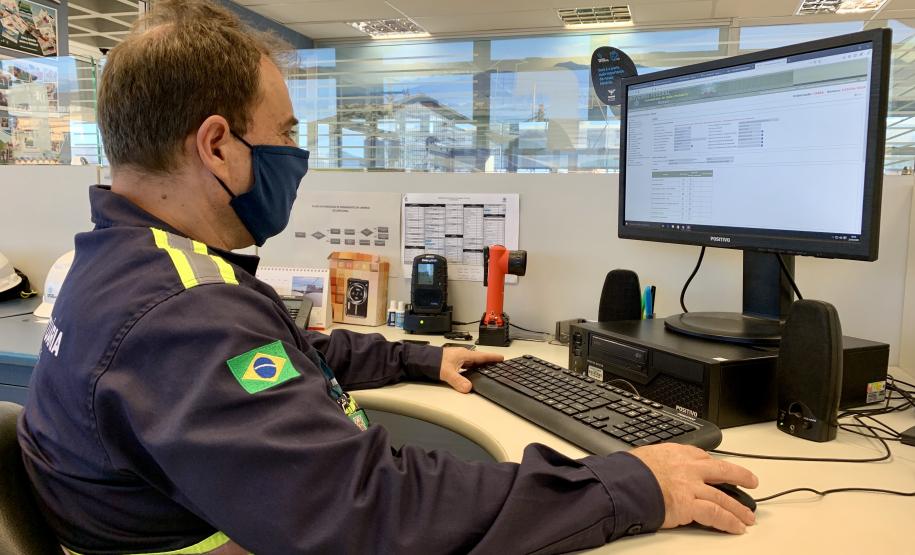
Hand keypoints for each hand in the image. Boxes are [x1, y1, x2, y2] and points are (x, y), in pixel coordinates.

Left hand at [439, 348, 502, 392]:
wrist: (422, 360)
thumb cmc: (434, 362)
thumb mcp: (447, 373)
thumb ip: (458, 381)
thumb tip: (468, 388)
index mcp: (464, 355)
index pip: (482, 356)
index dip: (492, 357)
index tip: (502, 358)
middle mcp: (462, 355)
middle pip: (478, 359)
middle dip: (487, 362)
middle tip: (497, 364)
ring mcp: (457, 358)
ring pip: (472, 362)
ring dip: (479, 366)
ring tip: (486, 369)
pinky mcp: (453, 362)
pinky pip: (466, 365)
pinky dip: (470, 368)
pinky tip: (470, 373)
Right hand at [630, 443, 757, 533]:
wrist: (623, 483)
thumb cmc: (627, 472)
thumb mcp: (644, 457)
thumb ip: (655, 462)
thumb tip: (650, 468)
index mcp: (676, 453)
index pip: (702, 457)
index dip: (713, 465)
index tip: (719, 470)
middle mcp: (688, 468)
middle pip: (722, 471)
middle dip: (740, 476)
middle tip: (751, 481)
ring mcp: (692, 486)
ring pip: (723, 497)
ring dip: (739, 508)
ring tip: (748, 517)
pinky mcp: (690, 505)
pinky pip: (716, 514)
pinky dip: (729, 522)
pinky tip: (736, 527)